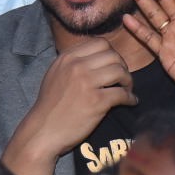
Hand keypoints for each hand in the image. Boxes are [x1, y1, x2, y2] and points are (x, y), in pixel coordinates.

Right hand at [11, 36, 134, 156]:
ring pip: (120, 71)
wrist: (43, 131)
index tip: (114, 65)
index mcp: (68, 57)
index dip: (112, 53)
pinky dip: (130, 98)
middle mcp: (77, 66)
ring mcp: (87, 83)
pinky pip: (122, 94)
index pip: (100, 43)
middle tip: (123, 78)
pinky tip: (131, 102)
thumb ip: (74, 62)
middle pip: (113, 56)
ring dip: (128, 81)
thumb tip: (97, 55)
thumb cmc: (50, 105)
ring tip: (127, 89)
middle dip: (123, 66)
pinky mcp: (96, 101)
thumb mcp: (56, 74)